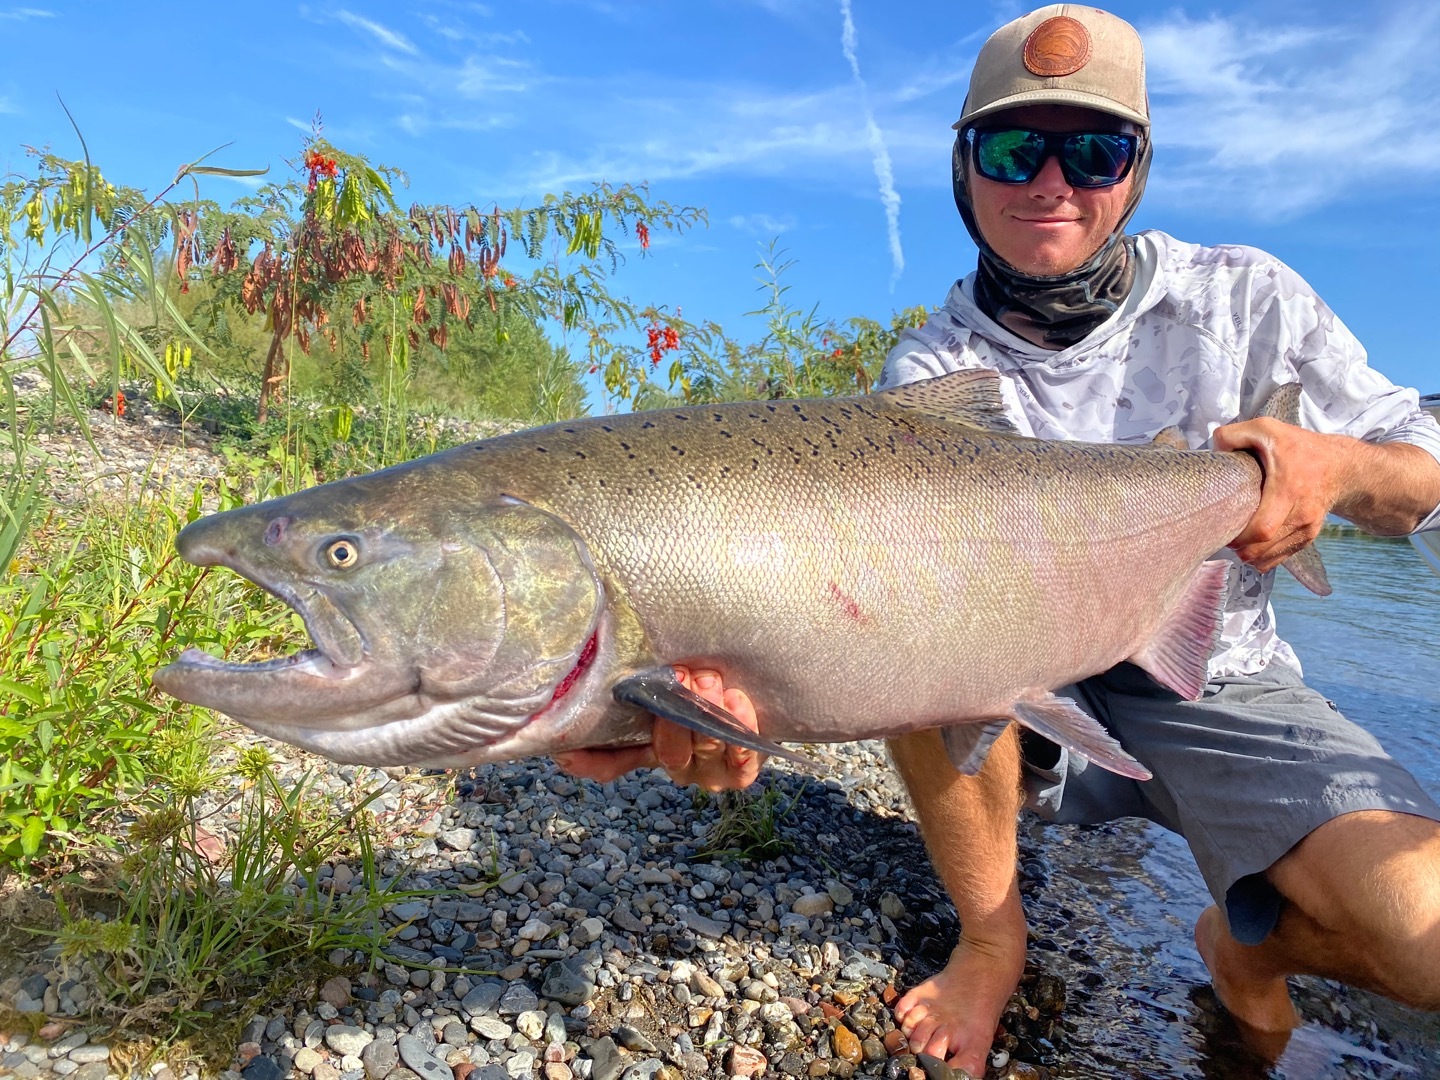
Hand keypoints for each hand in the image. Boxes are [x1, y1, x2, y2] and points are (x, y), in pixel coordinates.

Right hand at [553, 666, 765, 790]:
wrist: (756, 698)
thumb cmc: (705, 687)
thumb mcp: (669, 683)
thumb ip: (638, 679)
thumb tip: (590, 647)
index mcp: (648, 749)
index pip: (610, 763)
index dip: (588, 760)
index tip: (568, 750)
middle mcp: (677, 766)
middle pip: (668, 751)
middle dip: (674, 714)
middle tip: (681, 674)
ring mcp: (710, 772)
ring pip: (706, 747)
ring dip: (708, 710)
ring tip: (709, 679)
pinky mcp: (742, 771)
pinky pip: (741, 755)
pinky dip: (740, 725)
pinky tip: (735, 699)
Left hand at [1212, 418, 1347, 572]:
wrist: (1339, 466)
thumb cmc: (1299, 447)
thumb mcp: (1267, 428)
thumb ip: (1234, 434)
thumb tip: (1215, 449)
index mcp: (1289, 489)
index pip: (1263, 529)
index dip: (1239, 537)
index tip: (1223, 528)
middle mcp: (1301, 514)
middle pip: (1263, 548)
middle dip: (1238, 547)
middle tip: (1224, 534)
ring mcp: (1307, 529)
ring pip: (1269, 557)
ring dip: (1247, 554)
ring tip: (1236, 538)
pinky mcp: (1307, 537)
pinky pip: (1279, 559)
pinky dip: (1261, 557)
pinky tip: (1251, 544)